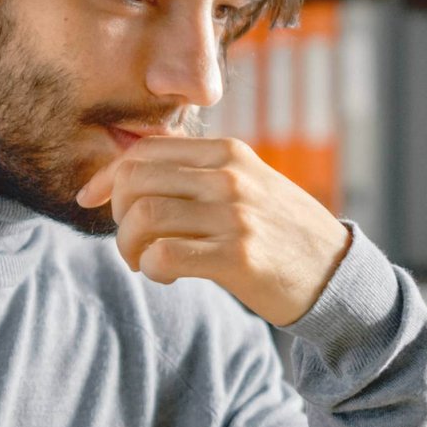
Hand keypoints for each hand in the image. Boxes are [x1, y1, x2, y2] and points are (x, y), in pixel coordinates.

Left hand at [76, 136, 352, 326]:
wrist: (335, 272)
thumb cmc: (281, 232)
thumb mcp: (249, 183)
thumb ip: (199, 171)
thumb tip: (128, 169)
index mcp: (229, 152)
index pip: (145, 150)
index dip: (107, 176)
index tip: (91, 199)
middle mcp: (230, 177)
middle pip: (136, 181)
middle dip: (117, 214)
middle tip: (132, 240)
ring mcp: (235, 215)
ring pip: (143, 217)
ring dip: (129, 246)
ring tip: (144, 261)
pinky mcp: (238, 256)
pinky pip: (164, 255)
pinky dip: (151, 268)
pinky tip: (167, 275)